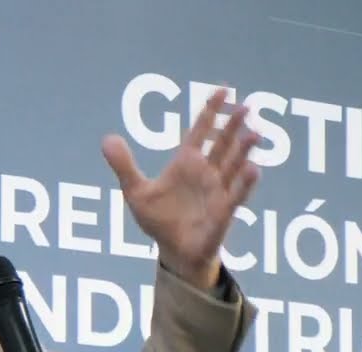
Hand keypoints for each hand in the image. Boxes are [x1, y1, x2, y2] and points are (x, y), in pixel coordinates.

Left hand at [101, 87, 261, 289]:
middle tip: (247, 107)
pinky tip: (254, 169)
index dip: (211, 110)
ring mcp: (218, 191)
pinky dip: (245, 184)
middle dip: (234, 126)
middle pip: (223, 144)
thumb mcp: (137, 192)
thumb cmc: (159, 221)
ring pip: (234, 166)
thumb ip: (124, 166)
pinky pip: (236, 196)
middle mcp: (207, 173)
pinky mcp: (223, 213)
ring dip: (244, 151)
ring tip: (254, 134)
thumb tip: (107, 139)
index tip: (223, 89)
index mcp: (187, 163)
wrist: (173, 253)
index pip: (201, 130)